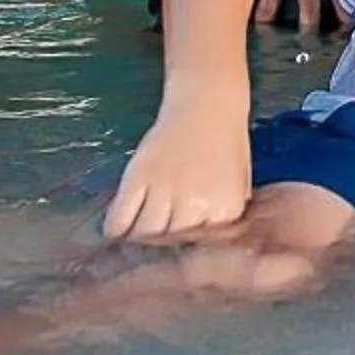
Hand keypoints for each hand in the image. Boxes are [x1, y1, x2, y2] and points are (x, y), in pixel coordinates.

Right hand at [102, 95, 251, 240]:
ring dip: (139, 240)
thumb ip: (224, 218)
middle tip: (154, 246)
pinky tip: (117, 230)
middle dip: (164, 247)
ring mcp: (164, 190)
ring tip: (135, 240)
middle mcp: (194, 204)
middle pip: (172, 244)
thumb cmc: (227, 143)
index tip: (181, 252)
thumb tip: (208, 248)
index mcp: (225, 209)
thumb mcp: (239, 184)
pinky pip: (121, 216)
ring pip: (145, 235)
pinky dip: (116, 227)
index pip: (202, 248)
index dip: (191, 250)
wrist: (207, 102)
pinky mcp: (138, 176)